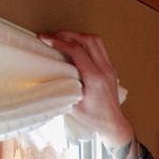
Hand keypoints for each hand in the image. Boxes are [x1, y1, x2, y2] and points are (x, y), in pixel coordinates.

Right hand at [38, 31, 134, 149]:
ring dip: (78, 36)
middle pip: (88, 40)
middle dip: (68, 34)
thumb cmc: (94, 118)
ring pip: (96, 41)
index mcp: (95, 78)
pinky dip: (85, 43)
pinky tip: (74, 48)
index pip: (77, 51)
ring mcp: (110, 69)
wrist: (114, 124)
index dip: (58, 41)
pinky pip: (100, 48)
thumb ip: (61, 89)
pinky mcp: (111, 69)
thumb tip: (44, 75)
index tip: (44, 38)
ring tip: (62, 39)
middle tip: (52, 36)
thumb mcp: (72, 106)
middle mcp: (105, 70)